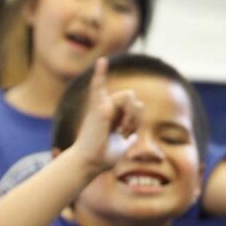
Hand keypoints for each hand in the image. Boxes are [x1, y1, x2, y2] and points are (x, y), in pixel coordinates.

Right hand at [67, 57, 141, 175]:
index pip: (133, 107)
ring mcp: (102, 105)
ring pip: (130, 97)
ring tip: (122, 130)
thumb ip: (128, 139)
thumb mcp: (121, 147)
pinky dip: (99, 73)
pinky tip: (102, 61)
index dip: (135, 120)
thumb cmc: (101, 158)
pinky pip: (98, 85)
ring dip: (132, 116)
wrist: (89, 163)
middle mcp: (107, 107)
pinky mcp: (98, 107)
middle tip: (125, 133)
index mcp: (113, 114)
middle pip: (136, 102)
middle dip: (136, 118)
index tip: (126, 136)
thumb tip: (133, 138)